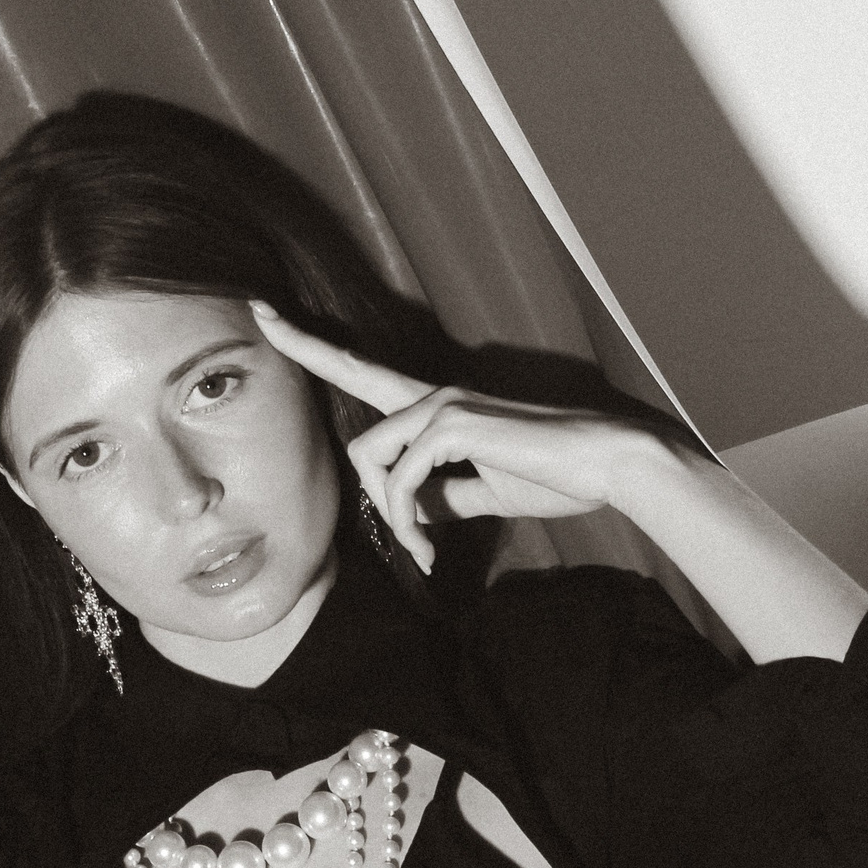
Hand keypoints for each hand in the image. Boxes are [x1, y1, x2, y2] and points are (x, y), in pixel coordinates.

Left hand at [249, 302, 651, 573]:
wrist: (604, 466)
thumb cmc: (556, 476)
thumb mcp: (487, 493)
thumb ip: (445, 499)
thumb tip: (416, 517)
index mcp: (437, 408)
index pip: (358, 370)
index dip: (308, 345)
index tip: (263, 314)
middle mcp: (432, 395)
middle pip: (358, 436)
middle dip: (372, 499)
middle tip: (417, 553)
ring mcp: (441, 404)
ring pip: (372, 462)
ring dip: (395, 520)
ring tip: (430, 552)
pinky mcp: (452, 423)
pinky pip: (401, 478)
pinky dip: (408, 519)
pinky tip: (434, 544)